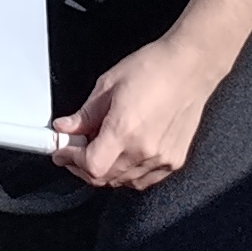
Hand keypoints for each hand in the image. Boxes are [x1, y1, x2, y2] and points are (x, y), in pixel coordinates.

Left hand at [57, 30, 222, 191]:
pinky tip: (121, 156)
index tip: (62, 151)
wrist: (189, 68)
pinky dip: (127, 174)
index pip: (91, 165)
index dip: (72, 160)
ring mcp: (162, 159)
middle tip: (74, 150)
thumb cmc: (152, 69)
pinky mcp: (174, 161)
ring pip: (123, 182)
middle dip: (83, 167)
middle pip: (105, 178)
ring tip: (97, 149)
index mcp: (124, 130)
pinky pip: (144, 180)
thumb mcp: (108, 85)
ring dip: (105, 171)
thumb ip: (85, 114)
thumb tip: (65, 128)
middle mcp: (144, 151)